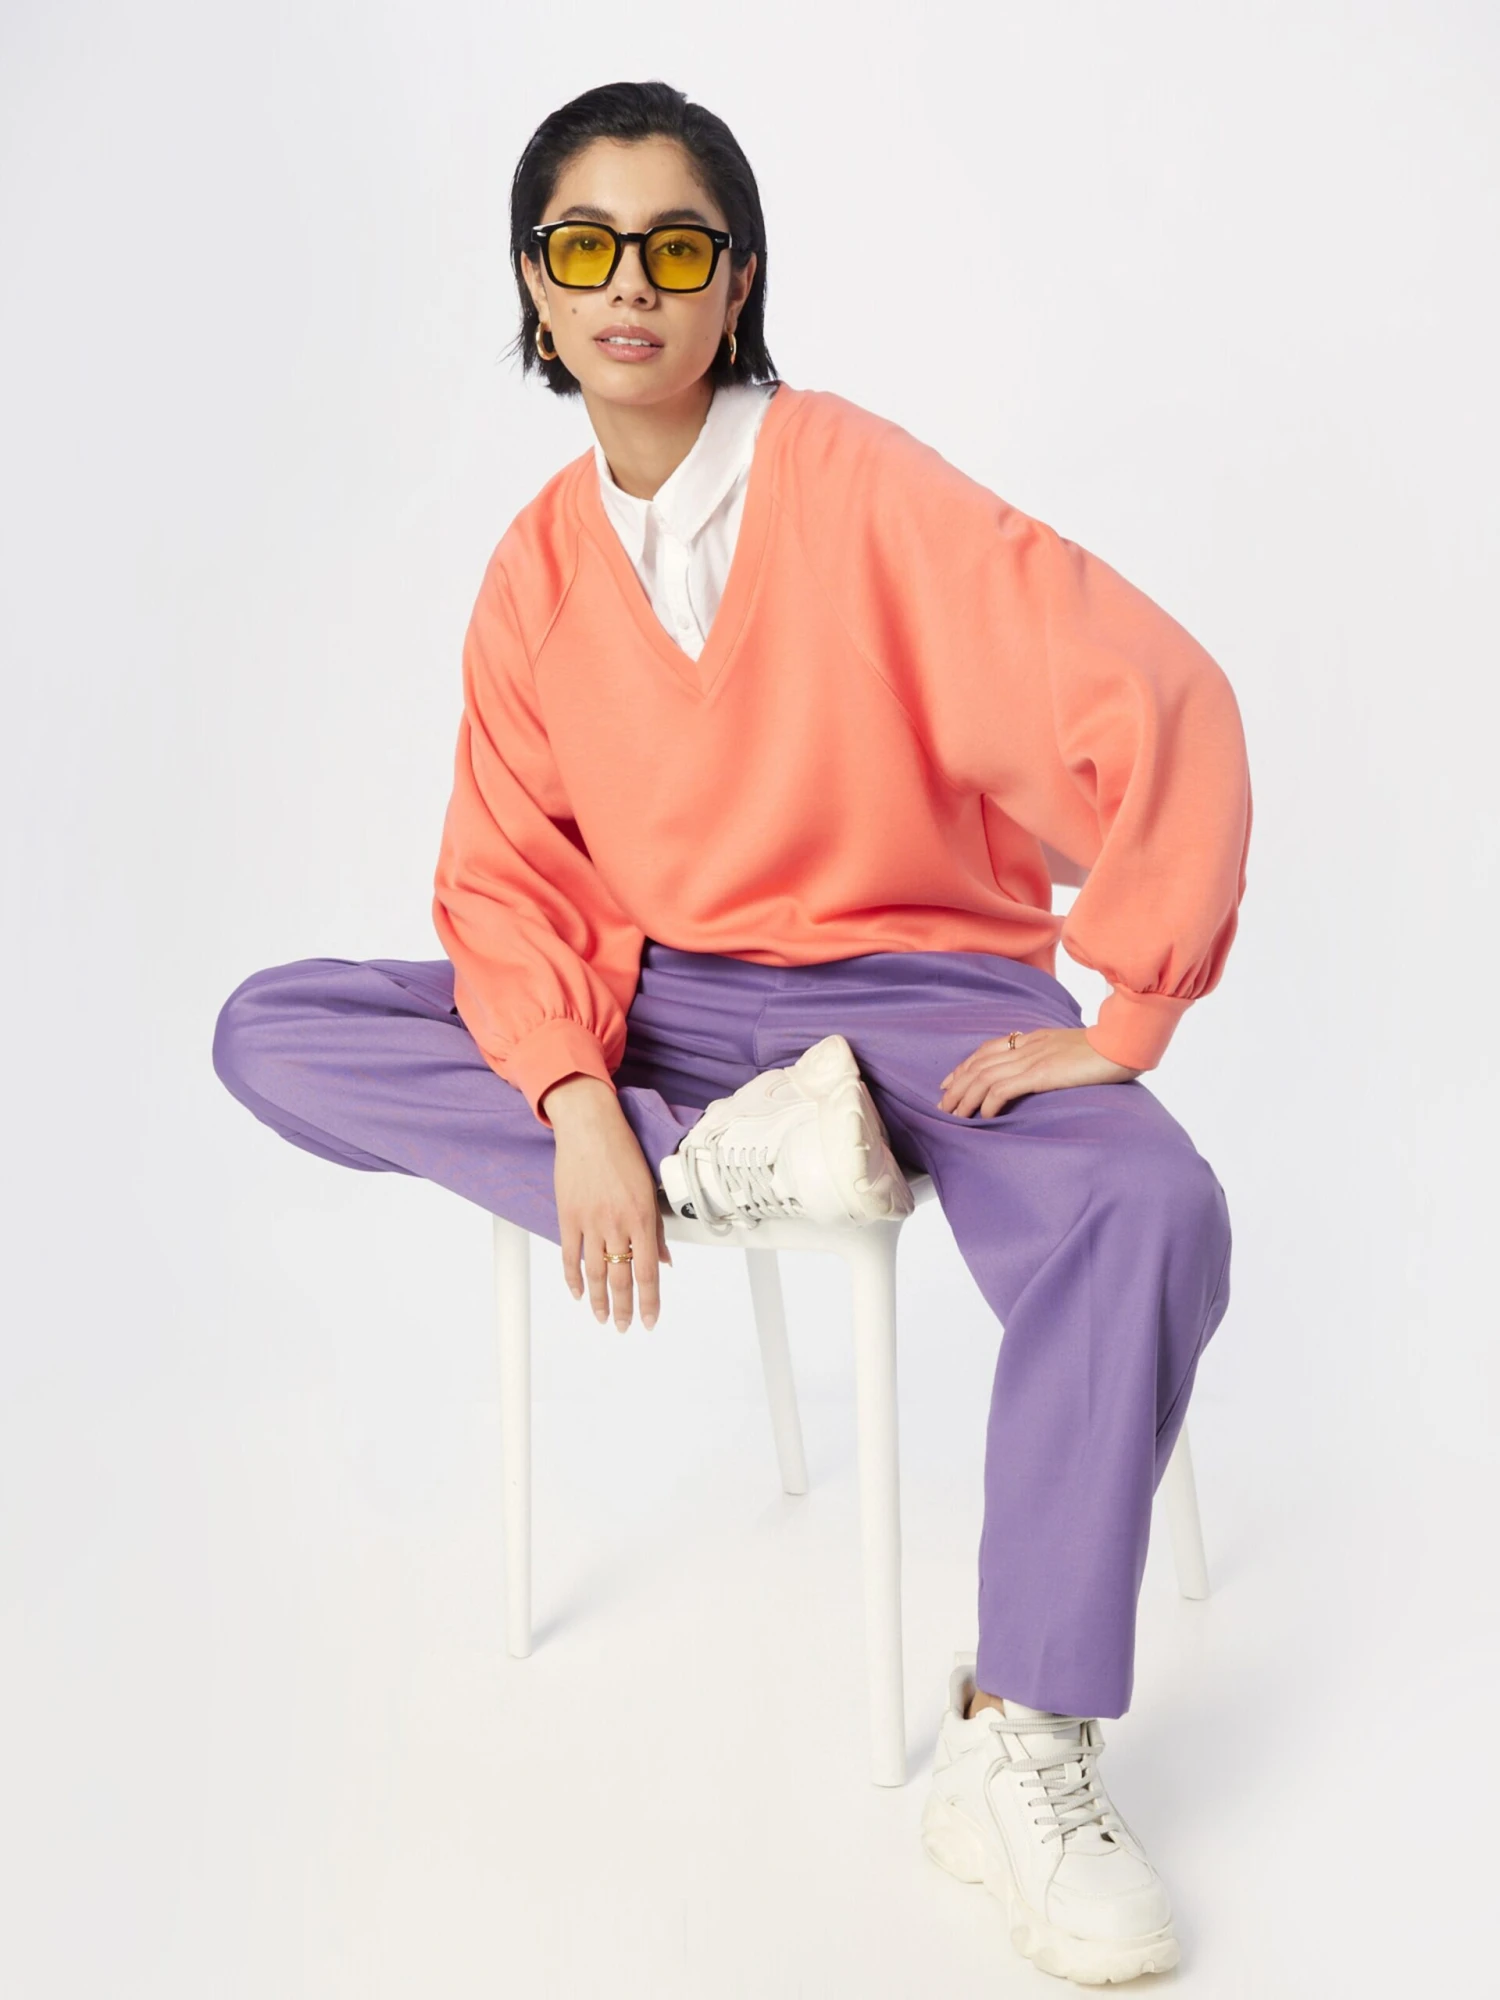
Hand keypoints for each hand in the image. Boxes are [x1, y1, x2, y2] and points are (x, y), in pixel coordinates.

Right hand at [542, 1075, 672, 1330]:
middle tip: (624, 1327)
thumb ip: (655, 1230)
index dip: (649, 1301)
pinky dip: (573, 1278)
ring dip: (599, 1300)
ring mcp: (591, 1222)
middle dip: (624, 1308)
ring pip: (595, 1272)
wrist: (590, 1127)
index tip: (649, 1321)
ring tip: (603, 1318)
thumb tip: (664, 1262)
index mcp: (642, 1217)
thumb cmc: (622, 1151)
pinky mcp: (568, 1216)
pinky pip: (570, 1255)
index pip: (647, 1272)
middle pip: (621, 1278)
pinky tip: (578, 1293)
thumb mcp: (648, 1188)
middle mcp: (618, 1223)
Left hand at [936, 1027, 1142, 1116]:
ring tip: (954, 1115)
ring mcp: (1033, 1058)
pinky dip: (988, 1102)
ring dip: (966, 1097)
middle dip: (957, 1085)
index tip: (949, 1082)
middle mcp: (1027, 1046)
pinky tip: (983, 1116)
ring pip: (985, 1077)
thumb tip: (1043, 1073)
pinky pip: (1003, 1087)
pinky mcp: (1041, 1073)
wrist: (1125, 1043)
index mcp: (1034, 1038)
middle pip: (979, 1064)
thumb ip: (1052, 1057)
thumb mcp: (1071, 1050)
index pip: (988, 1050)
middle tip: (943, 1104)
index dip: (965, 1066)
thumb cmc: (1106, 1050)